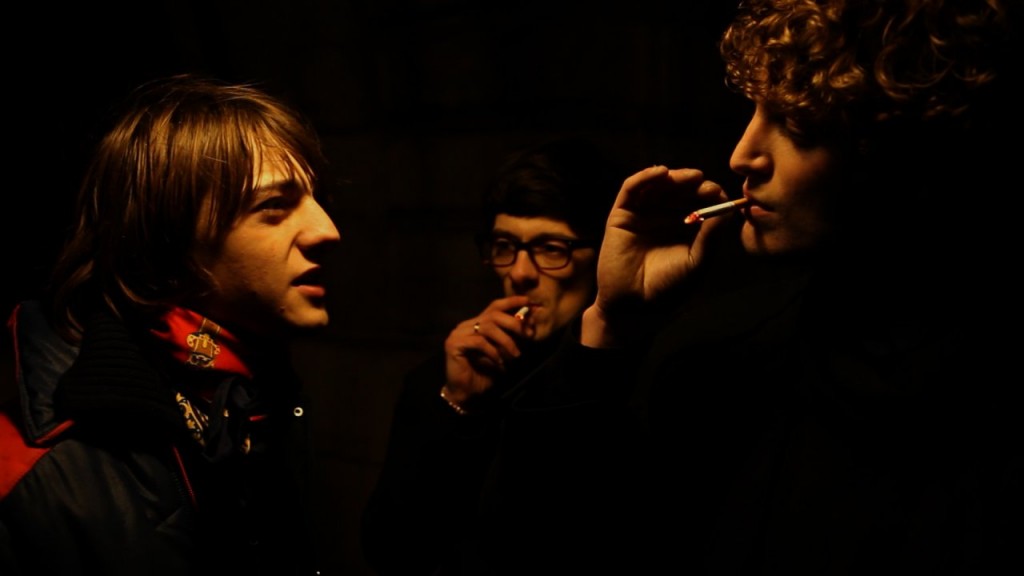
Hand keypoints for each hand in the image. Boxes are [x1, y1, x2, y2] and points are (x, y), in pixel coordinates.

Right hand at [442, 295, 532, 403]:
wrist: (467, 393)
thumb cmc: (485, 373)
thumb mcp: (504, 352)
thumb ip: (512, 337)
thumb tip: (530, 322)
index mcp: (477, 323)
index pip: (495, 306)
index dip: (511, 302)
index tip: (528, 302)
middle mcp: (466, 325)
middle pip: (493, 314)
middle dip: (514, 323)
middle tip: (527, 335)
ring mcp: (458, 333)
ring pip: (488, 327)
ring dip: (506, 341)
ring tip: (515, 355)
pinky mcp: (454, 344)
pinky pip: (479, 342)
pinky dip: (493, 351)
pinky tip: (499, 362)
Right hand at [582, 166, 729, 346]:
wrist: (633, 305)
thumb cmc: (668, 288)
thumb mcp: (696, 262)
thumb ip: (711, 237)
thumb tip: (729, 209)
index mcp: (687, 227)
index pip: (701, 201)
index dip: (711, 194)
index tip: (720, 194)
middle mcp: (666, 216)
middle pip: (681, 189)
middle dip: (694, 183)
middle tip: (704, 183)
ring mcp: (644, 213)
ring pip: (659, 185)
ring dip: (675, 176)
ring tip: (689, 177)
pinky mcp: (622, 214)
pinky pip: (632, 189)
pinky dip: (645, 177)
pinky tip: (660, 173)